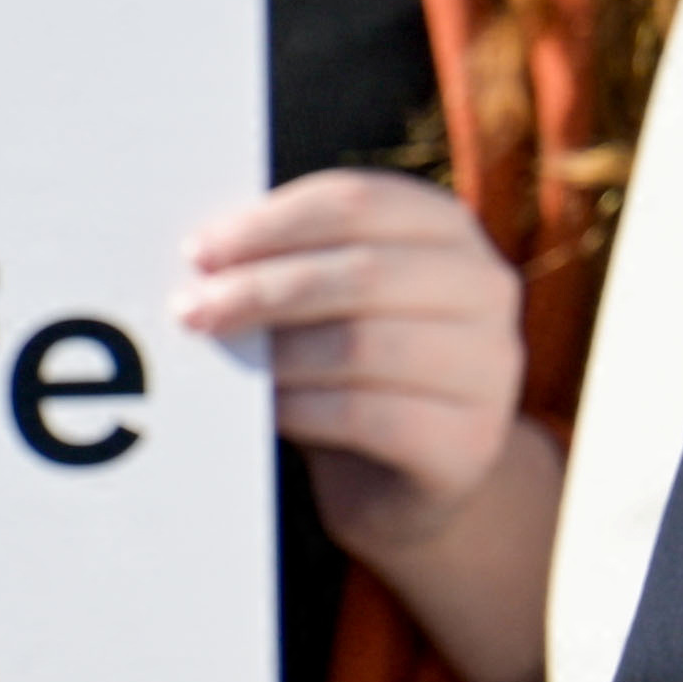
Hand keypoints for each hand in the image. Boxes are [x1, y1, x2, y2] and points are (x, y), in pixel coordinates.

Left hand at [171, 166, 557, 681]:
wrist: (399, 480)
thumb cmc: (347, 371)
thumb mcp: (324, 303)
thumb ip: (285, 264)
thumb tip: (203, 257)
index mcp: (448, 231)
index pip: (360, 201)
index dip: (272, 223)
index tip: (200, 252)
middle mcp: (486, 289)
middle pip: (363, 271)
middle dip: (263, 288)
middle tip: (192, 311)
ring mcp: (490, 368)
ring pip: (364, 344)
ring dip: (276, 353)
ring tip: (222, 361)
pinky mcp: (469, 441)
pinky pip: (367, 415)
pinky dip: (301, 407)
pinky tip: (264, 409)